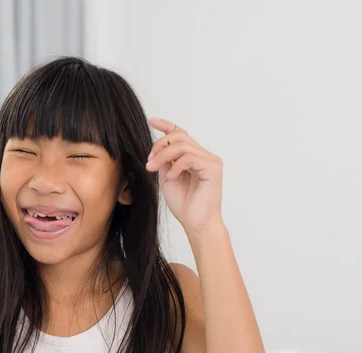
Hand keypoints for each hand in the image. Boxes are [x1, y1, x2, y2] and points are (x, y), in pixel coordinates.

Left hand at [146, 118, 223, 233]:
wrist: (196, 223)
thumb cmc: (184, 204)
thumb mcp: (167, 177)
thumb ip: (164, 161)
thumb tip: (157, 148)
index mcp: (193, 157)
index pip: (181, 134)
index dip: (166, 125)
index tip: (152, 121)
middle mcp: (203, 155)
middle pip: (179, 136)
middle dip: (159, 145)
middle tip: (149, 161)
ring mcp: (210, 160)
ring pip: (182, 146)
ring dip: (163, 156)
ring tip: (153, 169)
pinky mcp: (213, 167)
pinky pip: (190, 157)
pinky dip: (176, 166)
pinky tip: (171, 177)